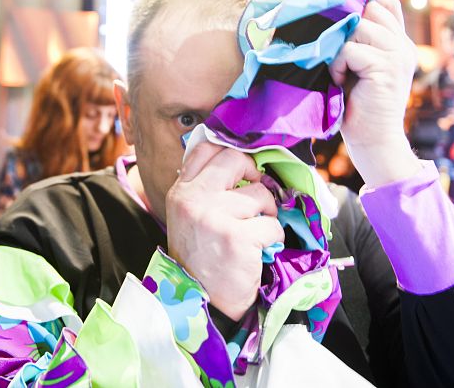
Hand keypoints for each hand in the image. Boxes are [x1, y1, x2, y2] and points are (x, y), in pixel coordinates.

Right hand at [165, 142, 282, 320]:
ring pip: (261, 194)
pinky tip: (257, 253)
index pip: (205, 148)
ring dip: (266, 216)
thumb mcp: (191, 218)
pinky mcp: (236, 237)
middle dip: (256, 178)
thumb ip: (206, 188)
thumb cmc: (201, 259)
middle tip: (258, 200)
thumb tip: (238, 159)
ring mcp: (213, 216)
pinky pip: (272, 224)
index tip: (244, 170)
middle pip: (235, 160)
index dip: (232, 153)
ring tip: (252, 236)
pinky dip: (272, 240)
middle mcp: (192, 199)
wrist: (201, 305)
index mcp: (180, 192)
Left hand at [329, 0, 421, 186]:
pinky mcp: (386, 67)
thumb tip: (343, 12)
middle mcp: (403, 45)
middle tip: (338, 52)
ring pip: (359, 26)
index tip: (340, 22)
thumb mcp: (361, 66)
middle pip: (371, 9)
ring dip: (340, 47)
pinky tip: (340, 80)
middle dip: (347, 26)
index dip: (360, 6)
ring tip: (340, 70)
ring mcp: (398, 55)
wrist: (374, 141)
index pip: (385, 3)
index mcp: (400, 42)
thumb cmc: (359, 106)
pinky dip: (338, 64)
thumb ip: (361, 41)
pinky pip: (350, 50)